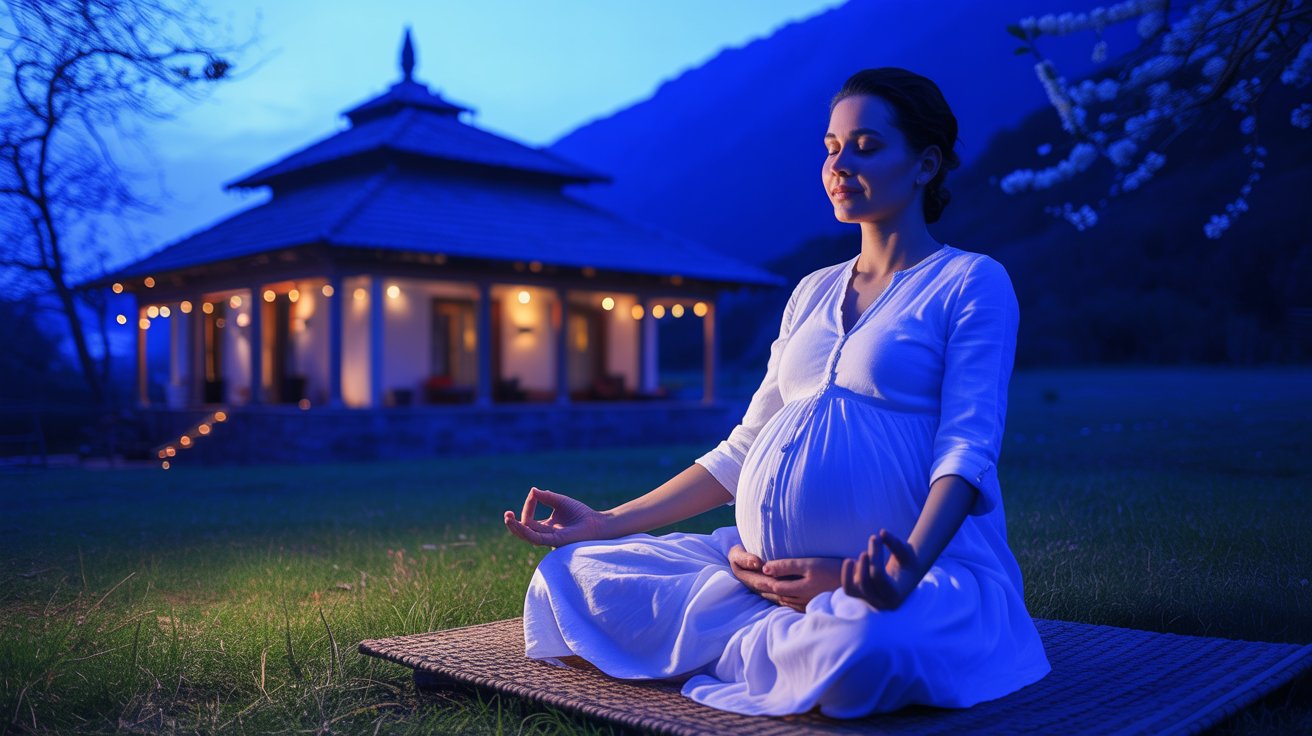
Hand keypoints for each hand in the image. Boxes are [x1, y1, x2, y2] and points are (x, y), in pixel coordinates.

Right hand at [503, 487, 607, 547]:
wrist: (597, 524)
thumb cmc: (582, 514)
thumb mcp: (561, 502)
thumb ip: (546, 497)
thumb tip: (532, 490)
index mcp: (546, 526)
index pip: (529, 519)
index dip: (528, 506)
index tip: (533, 494)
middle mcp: (545, 534)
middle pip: (524, 530)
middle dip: (513, 524)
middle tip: (506, 514)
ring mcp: (549, 539)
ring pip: (527, 536)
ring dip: (516, 528)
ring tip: (507, 518)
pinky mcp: (555, 542)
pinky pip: (537, 538)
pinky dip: (527, 531)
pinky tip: (520, 524)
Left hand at [728, 545, 843, 611]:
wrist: (858, 585)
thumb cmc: (834, 571)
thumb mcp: (810, 565)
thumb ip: (787, 566)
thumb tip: (765, 567)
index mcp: (792, 589)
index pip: (765, 584)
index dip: (751, 576)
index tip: (738, 566)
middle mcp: (794, 600)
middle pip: (768, 592)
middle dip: (752, 583)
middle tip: (738, 572)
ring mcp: (801, 604)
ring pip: (776, 597)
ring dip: (763, 589)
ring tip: (750, 580)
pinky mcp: (808, 604)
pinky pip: (786, 600)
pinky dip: (775, 594)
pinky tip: (774, 590)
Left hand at [841, 529, 921, 610]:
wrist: (906, 575)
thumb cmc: (907, 561)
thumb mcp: (906, 552)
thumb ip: (895, 544)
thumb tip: (882, 532)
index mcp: (896, 594)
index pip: (878, 576)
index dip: (874, 554)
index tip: (874, 537)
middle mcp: (882, 601)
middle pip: (864, 584)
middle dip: (863, 563)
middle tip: (866, 545)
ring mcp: (869, 600)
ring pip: (850, 590)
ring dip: (848, 574)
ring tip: (850, 559)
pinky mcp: (860, 595)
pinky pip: (848, 587)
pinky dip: (846, 575)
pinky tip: (851, 561)